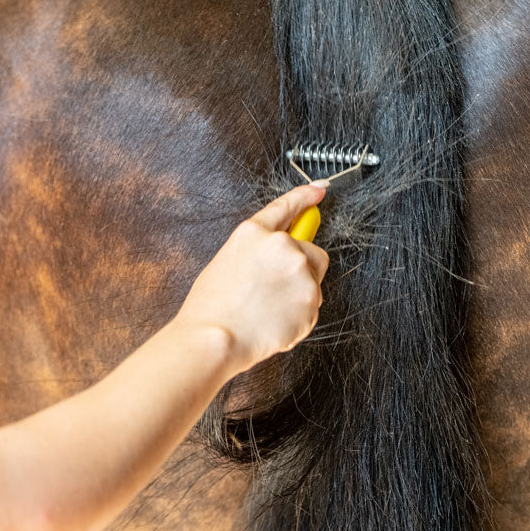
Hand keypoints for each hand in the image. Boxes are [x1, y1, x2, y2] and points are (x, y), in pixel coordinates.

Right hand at [176, 183, 329, 375]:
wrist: (214, 339)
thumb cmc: (211, 310)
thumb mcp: (226, 263)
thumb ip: (256, 254)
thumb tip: (272, 261)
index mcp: (253, 232)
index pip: (286, 206)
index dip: (305, 197)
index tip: (319, 190)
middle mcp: (280, 244)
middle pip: (312, 251)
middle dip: (304, 269)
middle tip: (278, 292)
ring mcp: (299, 269)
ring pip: (314, 281)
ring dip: (300, 295)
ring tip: (269, 312)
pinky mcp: (312, 296)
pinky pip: (313, 306)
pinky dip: (301, 317)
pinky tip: (276, 323)